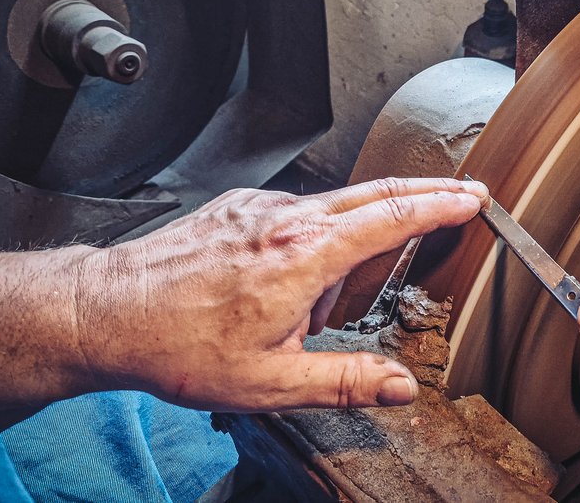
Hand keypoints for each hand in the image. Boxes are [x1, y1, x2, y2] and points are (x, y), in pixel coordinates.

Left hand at [77, 177, 487, 412]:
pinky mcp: (238, 208)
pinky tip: (292, 280)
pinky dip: (315, 235)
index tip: (474, 198)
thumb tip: (401, 388)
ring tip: (328, 303)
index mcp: (304, 258)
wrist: (106, 314)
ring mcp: (260, 208)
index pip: (392, 218)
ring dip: (359, 232)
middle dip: (427, 191)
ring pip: (334, 207)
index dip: (442, 205)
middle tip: (463, 194)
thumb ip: (345, 382)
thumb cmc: (179, 347)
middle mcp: (286, 220)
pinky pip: (296, 213)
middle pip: (375, 192)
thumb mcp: (271, 383)